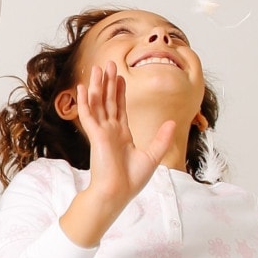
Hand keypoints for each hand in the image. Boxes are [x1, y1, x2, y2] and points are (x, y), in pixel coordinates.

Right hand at [59, 62, 175, 247]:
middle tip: (109, 64)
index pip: (119, 108)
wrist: (117, 193)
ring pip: (98, 103)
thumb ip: (161, 138)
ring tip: (97, 68)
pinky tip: (84, 87)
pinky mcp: (95, 136)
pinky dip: (85, 101)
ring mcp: (101, 132)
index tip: (120, 77)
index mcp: (121, 135)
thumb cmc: (132, 180)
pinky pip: (88, 114)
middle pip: (108, 101)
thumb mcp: (153, 155)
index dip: (119, 92)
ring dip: (97, 86)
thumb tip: (173, 122)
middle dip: (108, 82)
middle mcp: (110, 131)